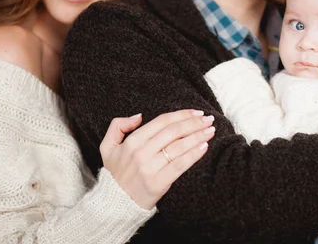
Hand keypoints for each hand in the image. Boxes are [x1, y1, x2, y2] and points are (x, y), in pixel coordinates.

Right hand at [99, 109, 214, 209]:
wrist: (115, 204)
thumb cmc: (116, 173)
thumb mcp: (107, 146)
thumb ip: (118, 125)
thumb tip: (139, 116)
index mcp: (132, 141)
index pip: (162, 121)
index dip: (181, 114)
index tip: (196, 112)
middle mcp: (141, 152)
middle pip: (173, 132)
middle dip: (194, 123)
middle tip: (209, 119)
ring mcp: (150, 168)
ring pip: (179, 146)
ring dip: (198, 136)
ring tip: (210, 131)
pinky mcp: (158, 183)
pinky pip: (180, 165)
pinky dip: (194, 154)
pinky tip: (205, 147)